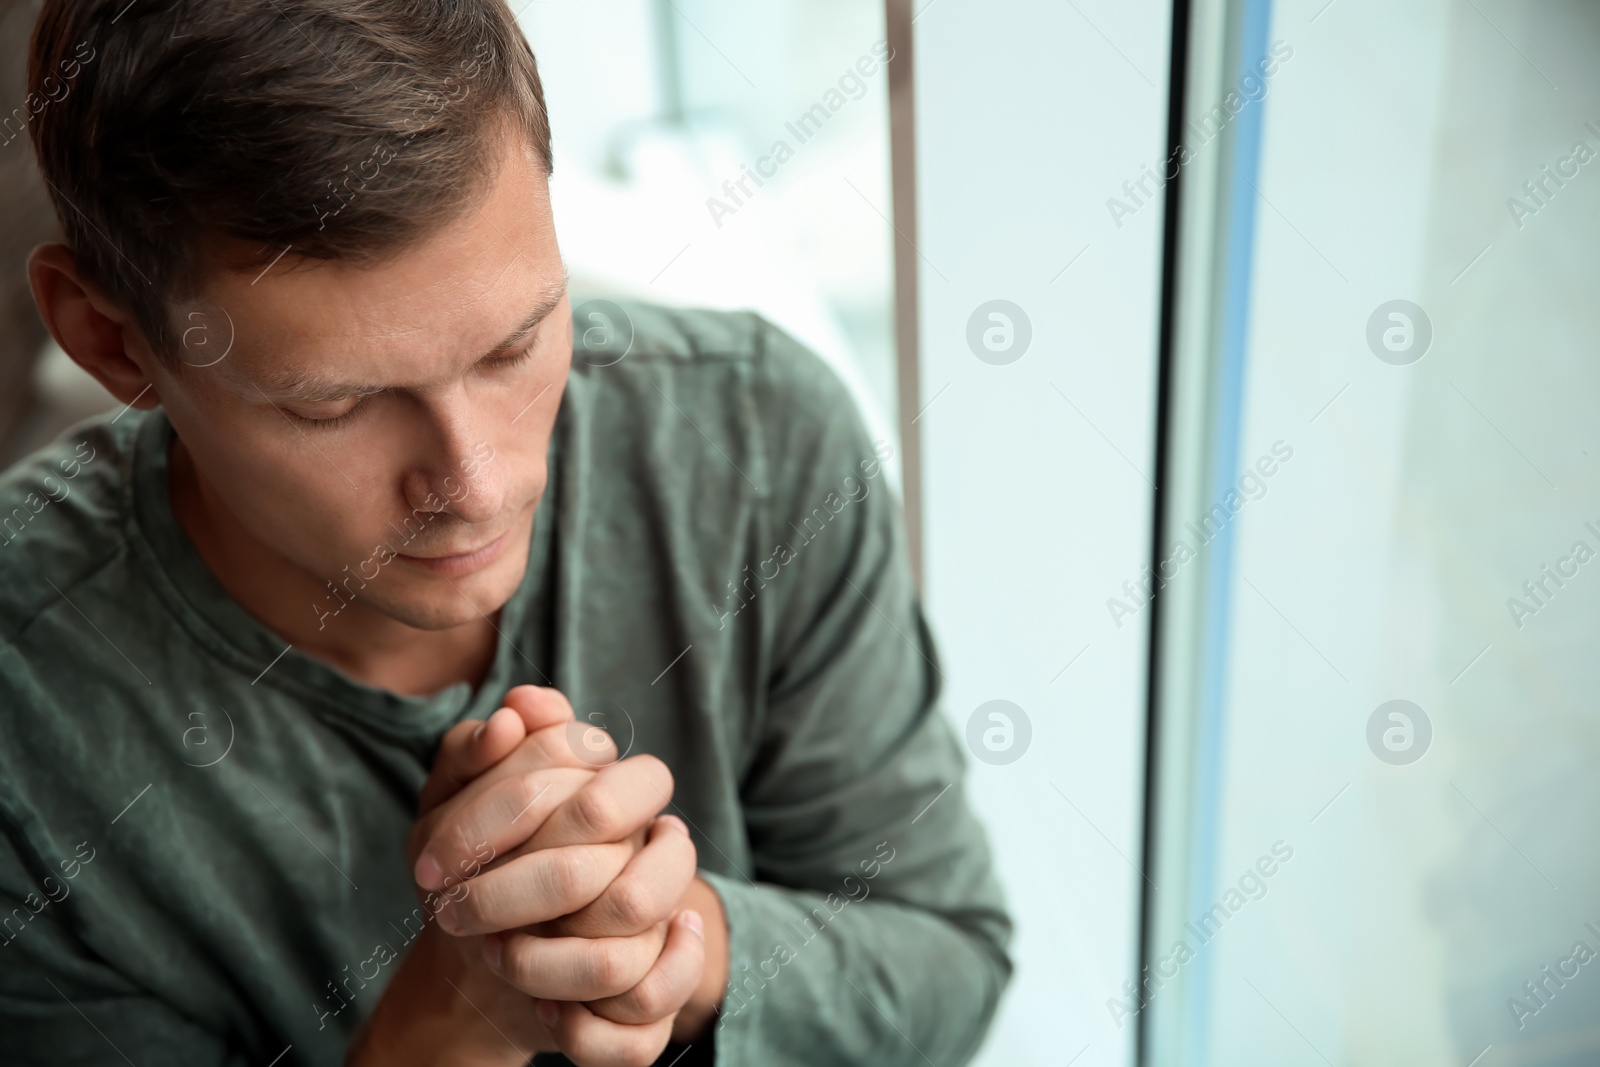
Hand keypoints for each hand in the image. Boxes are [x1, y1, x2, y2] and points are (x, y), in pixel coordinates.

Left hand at [414, 687, 717, 1062]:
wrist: (481, 959)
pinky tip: (545, 1013)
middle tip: (451, 909)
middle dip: (509, 897)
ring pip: (620, 960)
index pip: (588, 797)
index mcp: (622, 794)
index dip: (494, 823)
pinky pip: (640, 1031)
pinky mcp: (655, 1003)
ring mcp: (665, 934)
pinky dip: (581, 1031)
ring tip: (495, 955)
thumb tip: (517, 711)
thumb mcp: (450, 802)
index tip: (429, 863)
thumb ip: (477, 746)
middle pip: (607, 878)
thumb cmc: (474, 866)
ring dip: (538, 965)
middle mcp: (659, 860)